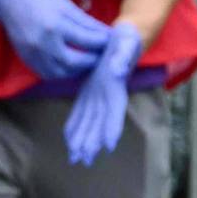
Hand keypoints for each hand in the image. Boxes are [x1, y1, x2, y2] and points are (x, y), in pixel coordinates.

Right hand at [0, 0, 108, 79]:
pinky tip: (70, 66)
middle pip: (75, 62)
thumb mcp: (67, 6)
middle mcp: (43, 43)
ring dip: (78, 70)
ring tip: (87, 62)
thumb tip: (108, 34)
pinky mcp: (28, 60)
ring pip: (62, 72)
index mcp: (56, 25)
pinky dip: (62, 73)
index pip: (87, 40)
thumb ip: (87, 23)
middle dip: (92, 61)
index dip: (102, 43)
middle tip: (102, 57)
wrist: (11, 1)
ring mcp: (34, 54)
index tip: (111, 43)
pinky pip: (48, 74)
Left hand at [63, 22, 141, 166]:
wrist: (122, 37)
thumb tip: (117, 70)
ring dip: (84, 140)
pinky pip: (81, 113)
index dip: (112, 128)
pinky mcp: (89, 94)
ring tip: (75, 158)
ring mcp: (98, 97)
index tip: (109, 146)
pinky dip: (75, 127)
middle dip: (93, 142)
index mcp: (116, 87)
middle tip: (85, 160)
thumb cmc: (127, 40)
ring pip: (90, 122)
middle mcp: (108, 97)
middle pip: (100, 123)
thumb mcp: (126, 43)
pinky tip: (69, 141)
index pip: (115, 111)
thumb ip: (123, 56)